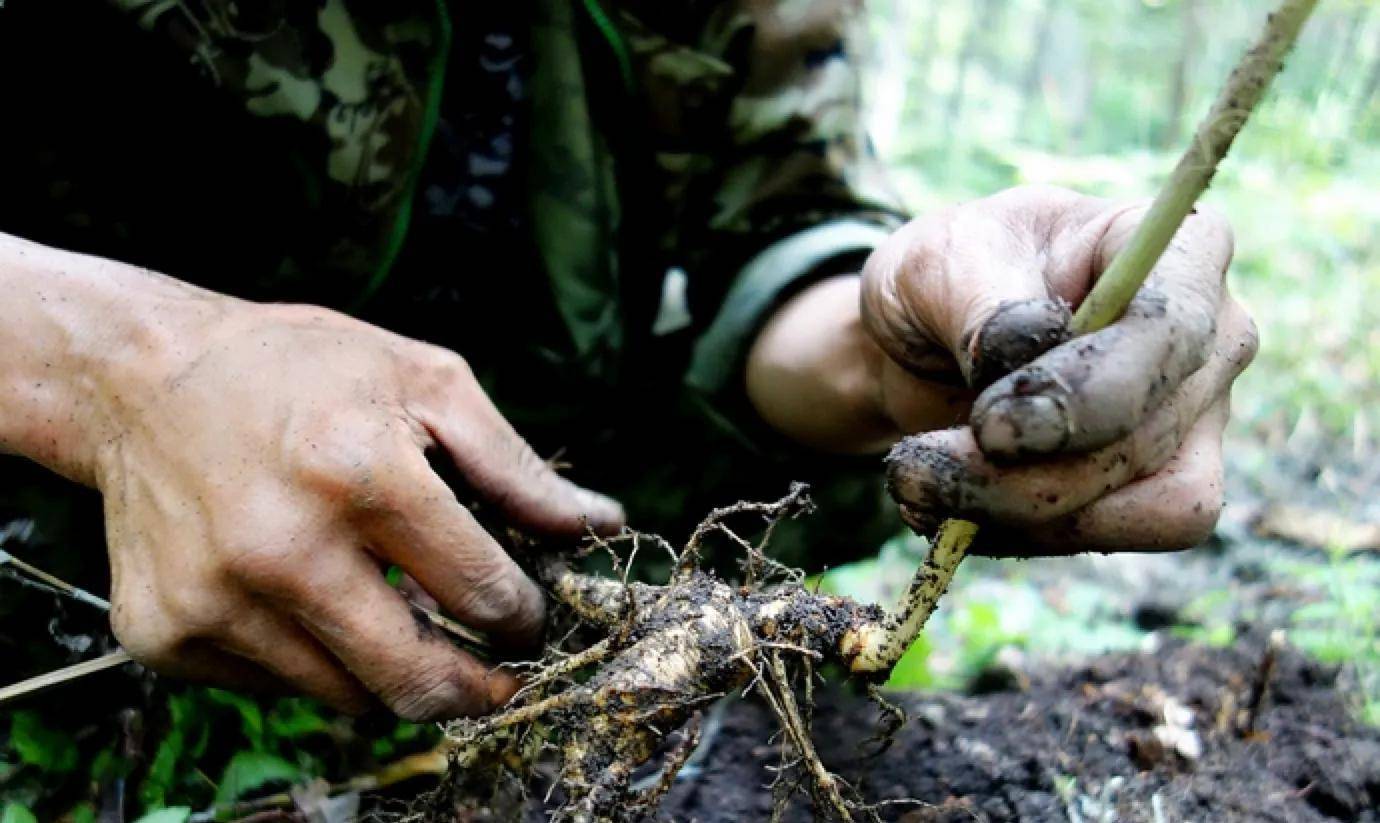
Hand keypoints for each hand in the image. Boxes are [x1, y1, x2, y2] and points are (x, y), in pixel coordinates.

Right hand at [0, 239, 622, 719]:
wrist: (142, 379)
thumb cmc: (302, 370)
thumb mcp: (425, 382)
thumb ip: (516, 466)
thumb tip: (603, 524)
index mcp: (358, 472)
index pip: (479, 593)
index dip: (524, 618)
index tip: (531, 619)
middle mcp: (281, 547)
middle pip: (414, 679)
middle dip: (476, 691)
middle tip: (499, 680)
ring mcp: (215, 599)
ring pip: (348, 696)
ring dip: (391, 672)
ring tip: (398, 616)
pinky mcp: (166, 632)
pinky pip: (277, 686)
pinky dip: (314, 660)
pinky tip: (311, 599)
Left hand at [747, 185, 1255, 554]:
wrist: (925, 337)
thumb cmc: (948, 274)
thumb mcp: (942, 258)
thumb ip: (983, 299)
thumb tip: (1021, 346)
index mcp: (1183, 248)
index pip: (1170, 333)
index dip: (1087, 394)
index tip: (989, 427)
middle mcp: (1213, 338)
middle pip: (1147, 437)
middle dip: (1021, 473)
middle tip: (912, 471)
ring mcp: (1195, 420)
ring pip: (1147, 508)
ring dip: (1020, 515)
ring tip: (917, 489)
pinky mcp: (1157, 488)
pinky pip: (1110, 537)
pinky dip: (1019, 535)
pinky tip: (943, 513)